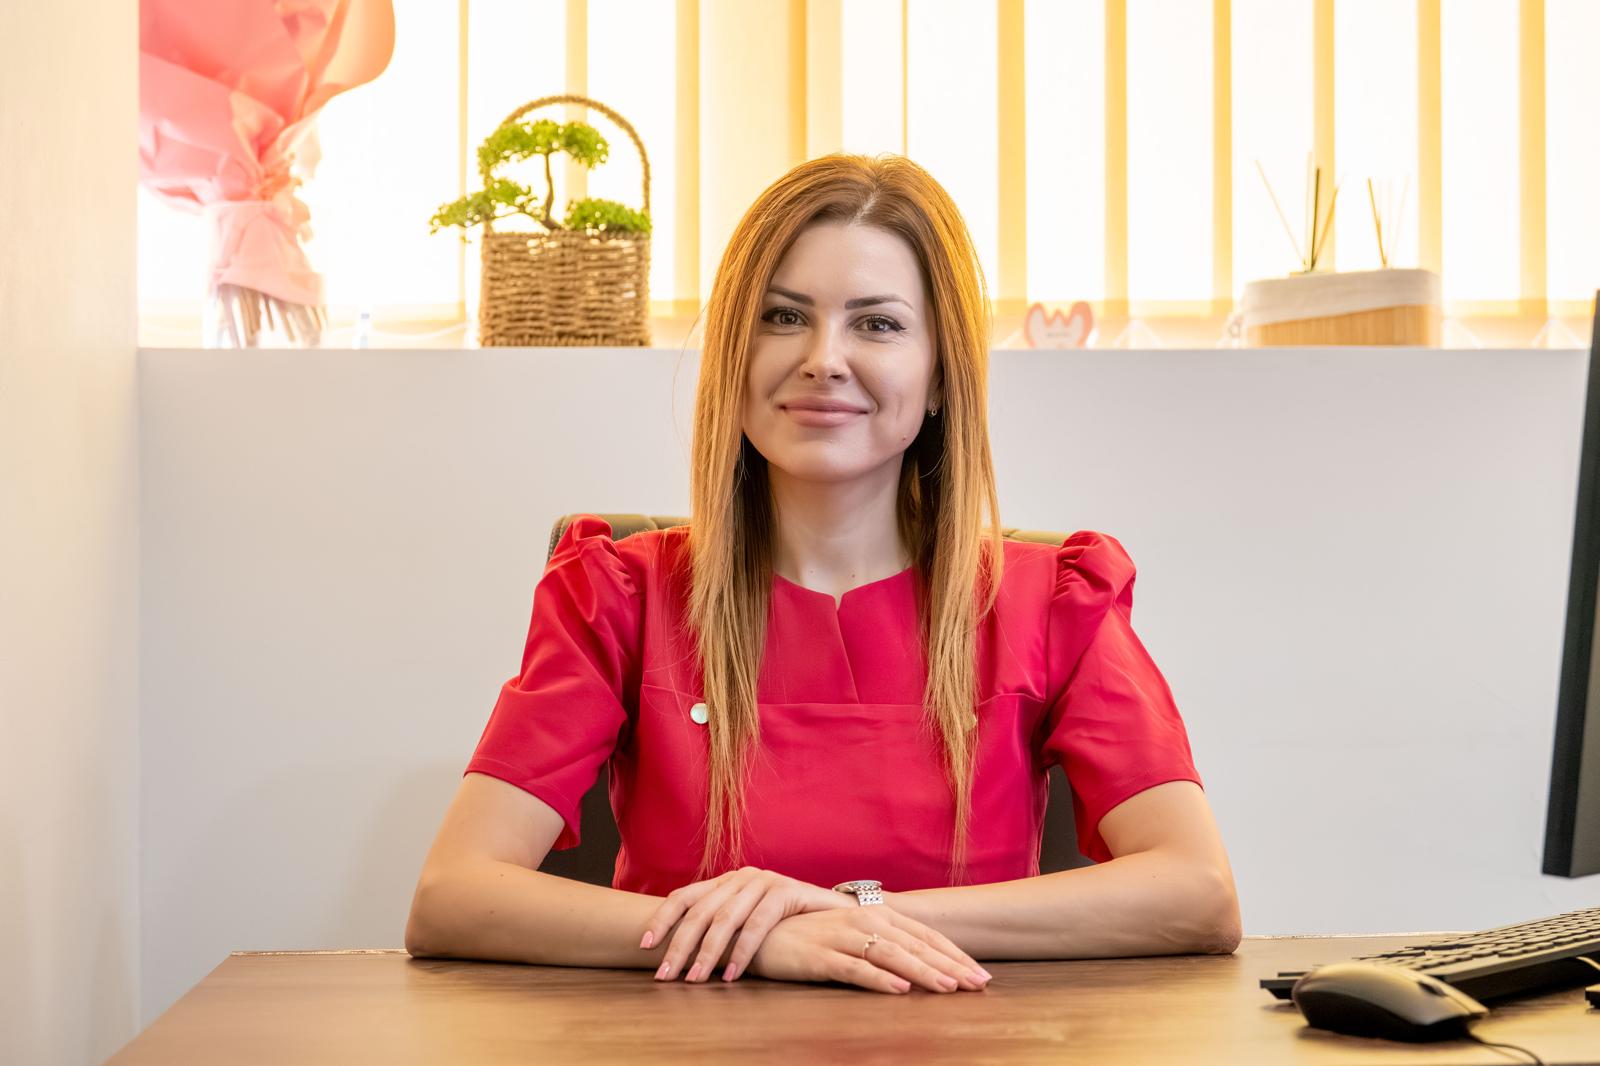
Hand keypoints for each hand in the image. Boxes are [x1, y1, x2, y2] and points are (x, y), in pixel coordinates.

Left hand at [643, 866, 851, 982]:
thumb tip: (680, 953)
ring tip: (694, 979)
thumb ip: (721, 927)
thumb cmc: (786, 921)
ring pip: (725, 919)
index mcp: (725, 881)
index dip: (662, 919)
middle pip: (700, 912)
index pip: (685, 897)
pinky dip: (742, 952)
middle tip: (665, 975)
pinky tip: (731, 974)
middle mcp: (740, 877)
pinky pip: (757, 925)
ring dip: (707, 953)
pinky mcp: (785, 891)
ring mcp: (763, 881)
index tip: (644, 946)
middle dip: (679, 946)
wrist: (834, 911)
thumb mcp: (747, 920)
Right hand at [747, 907, 991, 993]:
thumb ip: (881, 943)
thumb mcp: (848, 935)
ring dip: (922, 972)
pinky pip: (854, 968)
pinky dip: (879, 979)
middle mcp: (861, 919)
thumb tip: (918, 964)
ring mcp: (840, 937)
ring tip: (949, 987)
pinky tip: (900, 990)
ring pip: (890, 955)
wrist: (755, 932)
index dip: (953, 954)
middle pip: (914, 945)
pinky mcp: (818, 956)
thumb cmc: (806, 937)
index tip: (980, 973)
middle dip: (949, 965)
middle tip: (979, 984)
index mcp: (873, 914)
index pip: (923, 935)